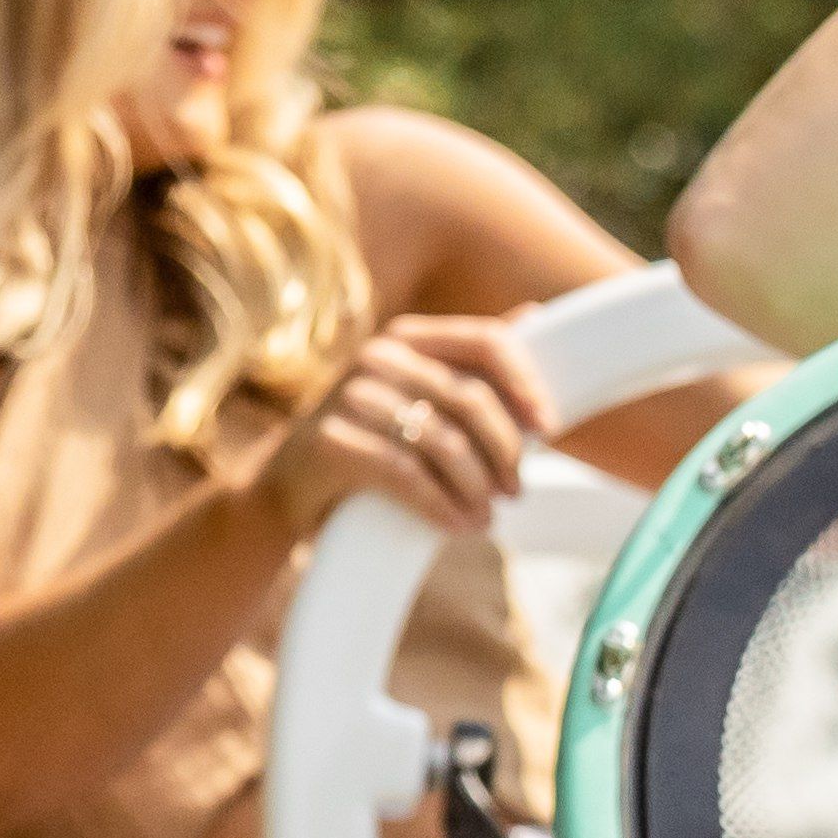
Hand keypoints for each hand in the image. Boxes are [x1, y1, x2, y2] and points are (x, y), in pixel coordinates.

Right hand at [276, 314, 551, 538]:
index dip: (527, 384)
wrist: (288, 486)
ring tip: (487, 516)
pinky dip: (443, 505)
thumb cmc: (372, 441)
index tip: (549, 428)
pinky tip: (460, 524)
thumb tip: (533, 313)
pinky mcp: (332, 440)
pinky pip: (408, 474)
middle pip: (472, 400)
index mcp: (407, 338)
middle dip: (506, 453)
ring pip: (445, 443)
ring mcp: (350, 395)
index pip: (487, 342)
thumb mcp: (421, 395)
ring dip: (477, 489)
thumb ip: (470, 361)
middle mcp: (378, 356)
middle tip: (515, 491)